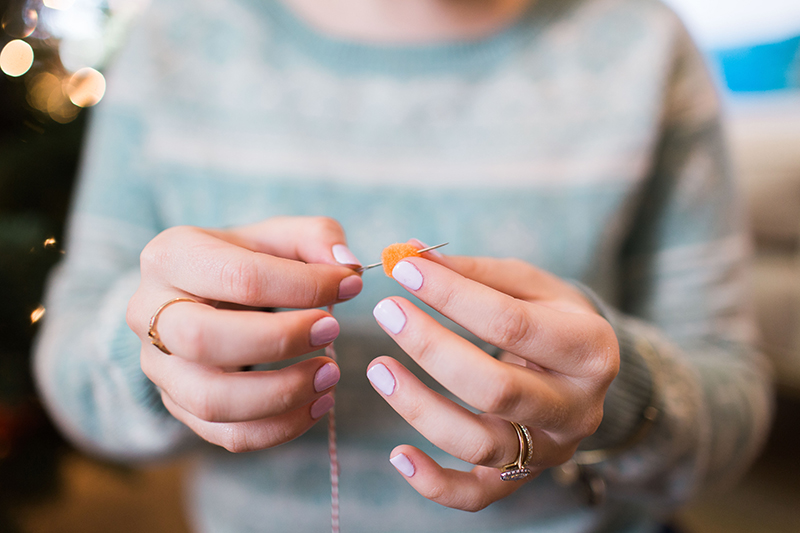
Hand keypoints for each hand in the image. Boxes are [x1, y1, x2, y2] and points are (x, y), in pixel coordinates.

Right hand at [127, 217, 362, 451]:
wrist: (200, 298)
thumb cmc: (245, 263)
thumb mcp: (277, 237)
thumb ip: (317, 237)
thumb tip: (347, 266)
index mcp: (172, 256)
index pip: (239, 277)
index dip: (304, 285)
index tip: (349, 286)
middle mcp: (148, 313)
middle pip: (204, 339)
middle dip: (280, 340)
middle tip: (332, 330)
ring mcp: (157, 367)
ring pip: (210, 400)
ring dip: (282, 394)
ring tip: (330, 376)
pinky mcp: (177, 406)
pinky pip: (226, 435)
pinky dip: (280, 428)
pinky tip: (318, 405)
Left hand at [367, 242, 618, 510]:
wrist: (584, 371)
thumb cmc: (551, 317)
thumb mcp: (527, 285)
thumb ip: (473, 272)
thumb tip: (409, 252)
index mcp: (590, 348)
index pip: (511, 324)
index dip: (451, 296)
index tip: (402, 270)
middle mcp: (577, 408)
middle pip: (495, 389)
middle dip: (431, 348)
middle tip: (388, 312)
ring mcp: (550, 450)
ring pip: (479, 444)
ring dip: (418, 407)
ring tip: (377, 368)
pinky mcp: (523, 477)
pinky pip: (477, 496)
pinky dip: (434, 484)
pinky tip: (397, 455)